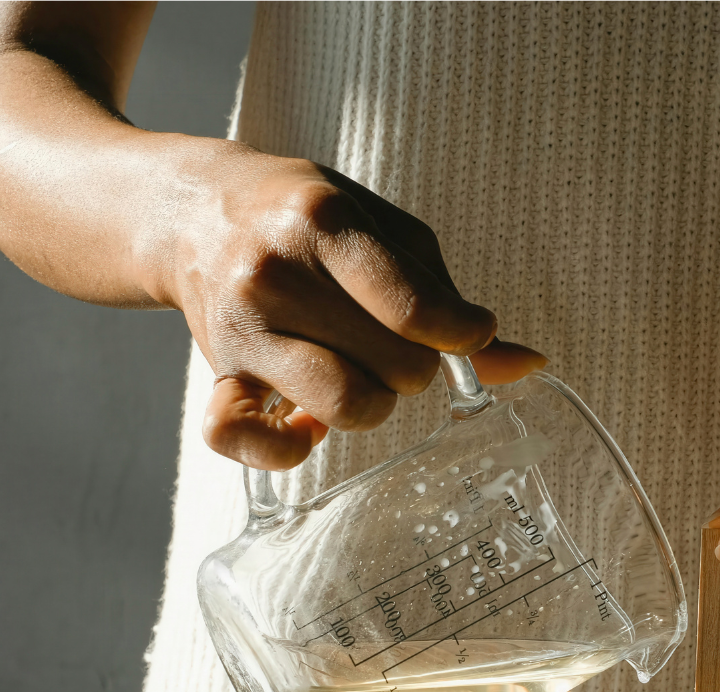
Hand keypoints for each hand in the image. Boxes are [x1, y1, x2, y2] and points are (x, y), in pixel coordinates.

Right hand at [166, 153, 545, 469]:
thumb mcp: (382, 231)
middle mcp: (275, 274)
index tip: (467, 334)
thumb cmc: (306, 221)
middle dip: (416, 366)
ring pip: (344, 405)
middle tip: (396, 343)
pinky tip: (306, 427)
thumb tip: (527, 364)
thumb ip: (446, 296)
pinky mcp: (214, 374)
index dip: (462, 335)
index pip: (414, 307)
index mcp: (324, 223)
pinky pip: (242, 439)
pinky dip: (284, 450)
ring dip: (372, 403)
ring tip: (361, 375)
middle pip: (394, 366)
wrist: (193, 213)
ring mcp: (241, 328)